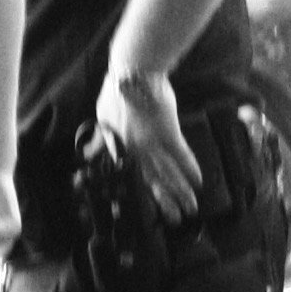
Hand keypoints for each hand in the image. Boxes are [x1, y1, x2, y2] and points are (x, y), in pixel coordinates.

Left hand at [94, 65, 201, 222]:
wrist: (133, 72)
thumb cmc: (117, 90)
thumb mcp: (102, 116)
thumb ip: (102, 138)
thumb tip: (91, 152)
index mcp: (118, 147)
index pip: (129, 177)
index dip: (140, 195)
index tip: (148, 209)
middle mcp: (134, 150)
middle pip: (150, 181)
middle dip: (165, 202)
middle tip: (176, 220)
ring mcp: (151, 143)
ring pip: (167, 173)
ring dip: (181, 192)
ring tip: (192, 207)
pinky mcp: (168, 132)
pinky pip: (180, 155)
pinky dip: (190, 168)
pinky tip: (199, 182)